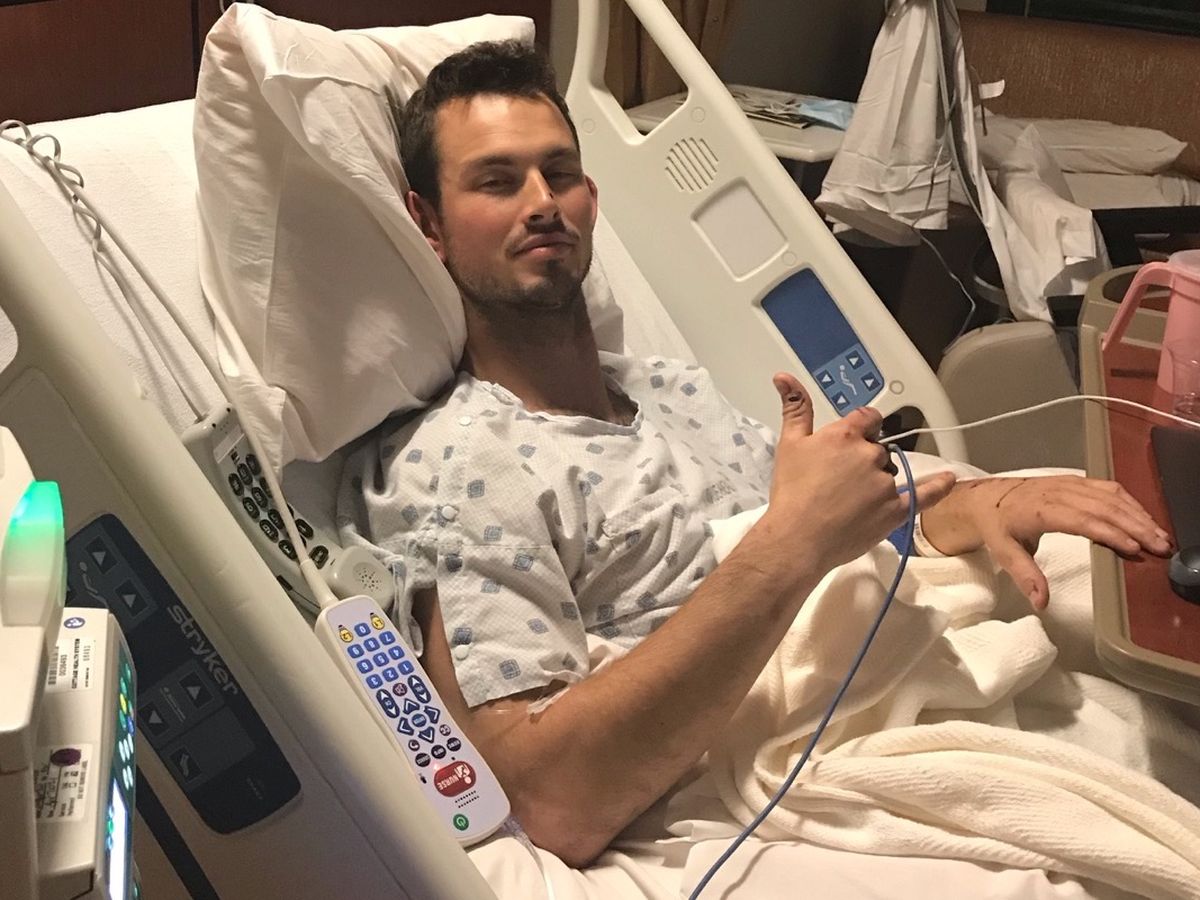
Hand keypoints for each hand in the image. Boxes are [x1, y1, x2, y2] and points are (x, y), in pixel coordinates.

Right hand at [762, 374, 956, 573]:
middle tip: (838, 479)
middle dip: (864, 458)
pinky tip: (948, 480)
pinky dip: (938, 487)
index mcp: (846, 435)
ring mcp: (886, 483)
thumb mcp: (789, 444)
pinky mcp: (895, 510)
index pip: (868, 418)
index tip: (851, 440)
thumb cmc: (791, 493)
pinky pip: (924, 495)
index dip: (861, 427)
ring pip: (890, 471)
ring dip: (878, 478)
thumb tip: (785, 377)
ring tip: (850, 499)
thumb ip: (795, 408)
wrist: (797, 538)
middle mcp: (870, 455)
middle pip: (878, 447)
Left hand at [919, 475, 1172, 608]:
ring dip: (1138, 515)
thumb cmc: (996, 525)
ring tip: (1159, 536)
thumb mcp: (1003, 551)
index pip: (1081, 520)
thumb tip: (1040, 601)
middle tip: (1159, 547)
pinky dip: (1129, 502)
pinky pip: (1107, 488)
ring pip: (1110, 496)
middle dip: (1136, 526)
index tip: (1133, 548)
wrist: (986, 498)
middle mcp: (1058, 493)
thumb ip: (1024, 575)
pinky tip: (1144, 517)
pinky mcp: (1075, 481)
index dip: (1109, 532)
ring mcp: (1068, 484)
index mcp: (1040, 509)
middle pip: (1104, 507)